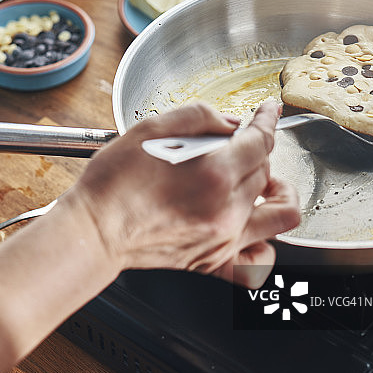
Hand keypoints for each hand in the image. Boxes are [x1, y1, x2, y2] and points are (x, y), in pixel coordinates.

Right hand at [66, 100, 299, 287]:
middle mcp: (226, 209)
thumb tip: (229, 123)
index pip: (260, 139)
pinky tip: (252, 228)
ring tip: (262, 184)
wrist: (93, 231)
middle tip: (230, 145)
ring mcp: (224, 239)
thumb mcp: (149, 130)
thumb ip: (198, 116)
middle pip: (266, 169)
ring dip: (278, 191)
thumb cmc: (111, 185)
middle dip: (254, 150)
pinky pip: (261, 260)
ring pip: (278, 211)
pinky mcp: (214, 262)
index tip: (268, 111)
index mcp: (214, 172)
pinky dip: (266, 244)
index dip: (268, 119)